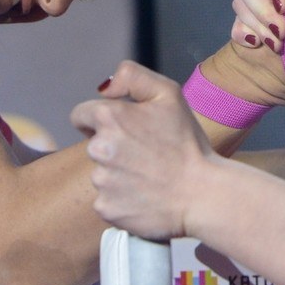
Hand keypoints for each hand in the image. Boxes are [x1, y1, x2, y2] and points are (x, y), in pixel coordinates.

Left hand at [72, 61, 213, 239]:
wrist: (203, 193)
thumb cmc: (187, 143)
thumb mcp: (169, 94)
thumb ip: (131, 76)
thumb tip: (104, 88)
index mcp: (109, 118)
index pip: (82, 115)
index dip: (103, 120)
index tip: (125, 130)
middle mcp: (98, 149)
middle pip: (95, 146)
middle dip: (115, 148)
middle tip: (147, 155)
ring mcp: (101, 181)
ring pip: (102, 174)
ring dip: (119, 174)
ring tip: (150, 177)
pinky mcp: (105, 208)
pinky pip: (107, 200)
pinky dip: (122, 199)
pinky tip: (145, 196)